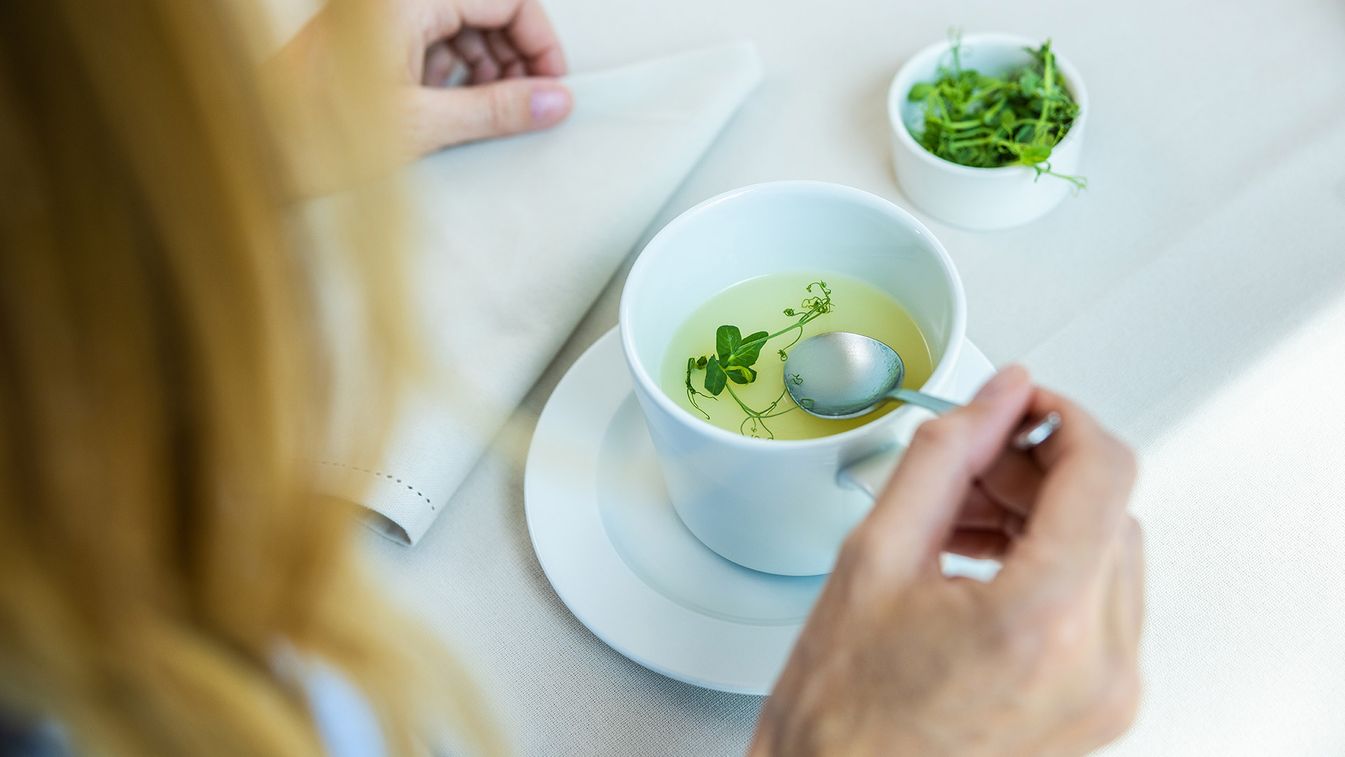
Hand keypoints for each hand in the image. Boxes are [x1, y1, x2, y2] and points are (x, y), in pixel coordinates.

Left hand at [272, 0, 571, 158]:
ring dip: (485, 67)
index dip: (541, 42)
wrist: (247, 150)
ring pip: (459, 24)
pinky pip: (428, 39)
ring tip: (492, 114)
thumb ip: (495, 109)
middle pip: (484, 8)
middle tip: (530, 105)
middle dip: (514, 55)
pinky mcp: (366, 38)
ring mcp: (377, 15)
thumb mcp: (421, 125)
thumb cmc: (312, 134)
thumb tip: (552, 102)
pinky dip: (451, 72)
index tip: (554, 85)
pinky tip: (453, 109)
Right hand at [751, 366, 1142, 755]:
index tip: (1020, 406)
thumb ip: (944, 457)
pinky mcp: (1102, 709)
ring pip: (1109, 554)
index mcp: (1044, 621)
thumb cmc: (842, 713)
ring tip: (964, 518)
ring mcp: (1109, 694)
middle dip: (1041, 472)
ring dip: (1045, 518)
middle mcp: (1098, 664)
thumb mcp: (875, 556)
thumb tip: (994, 399)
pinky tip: (985, 561)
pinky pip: (1101, 607)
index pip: (1104, 471)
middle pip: (1109, 511)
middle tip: (972, 465)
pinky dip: (1052, 567)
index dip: (1061, 417)